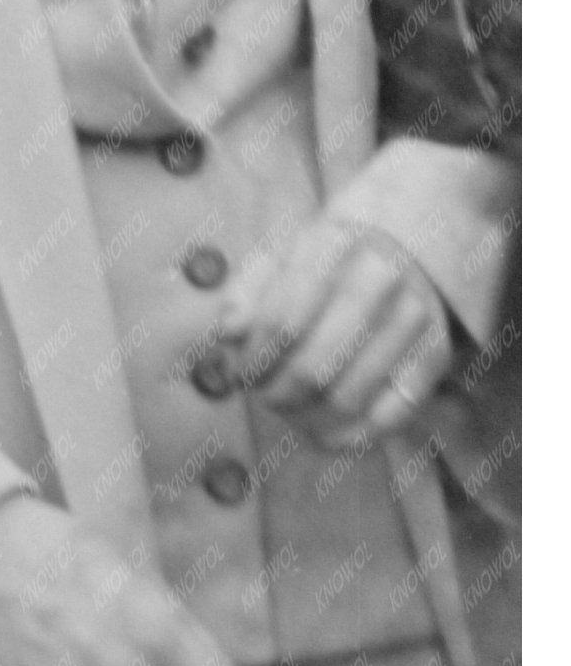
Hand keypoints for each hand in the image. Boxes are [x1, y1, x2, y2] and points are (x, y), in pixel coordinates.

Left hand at [215, 213, 454, 446]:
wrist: (414, 230)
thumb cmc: (334, 251)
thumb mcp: (283, 252)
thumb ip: (247, 290)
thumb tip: (227, 335)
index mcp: (332, 245)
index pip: (280, 323)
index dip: (254, 360)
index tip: (241, 375)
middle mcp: (378, 279)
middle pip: (313, 368)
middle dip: (278, 395)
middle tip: (265, 399)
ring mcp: (413, 318)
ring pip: (347, 397)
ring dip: (308, 418)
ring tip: (291, 413)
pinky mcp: (437, 355)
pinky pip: (391, 415)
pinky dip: (352, 436)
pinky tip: (326, 433)